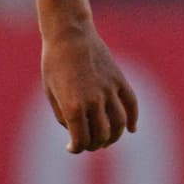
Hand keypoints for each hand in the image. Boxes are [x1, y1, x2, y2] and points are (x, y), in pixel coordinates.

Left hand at [41, 23, 138, 151]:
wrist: (69, 35)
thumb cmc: (54, 63)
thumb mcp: (50, 92)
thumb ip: (62, 115)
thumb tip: (75, 131)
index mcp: (73, 106)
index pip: (80, 140)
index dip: (76, 148)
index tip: (72, 148)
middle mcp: (94, 101)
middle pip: (101, 136)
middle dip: (94, 145)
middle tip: (89, 144)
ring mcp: (109, 90)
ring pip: (119, 124)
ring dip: (114, 137)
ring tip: (106, 140)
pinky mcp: (119, 80)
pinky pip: (131, 104)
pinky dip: (133, 119)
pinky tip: (131, 129)